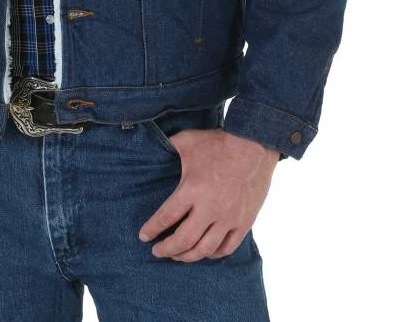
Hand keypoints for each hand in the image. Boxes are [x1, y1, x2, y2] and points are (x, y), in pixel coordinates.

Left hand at [138, 129, 278, 261]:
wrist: (254, 146)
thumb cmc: (219, 143)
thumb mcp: (188, 140)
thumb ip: (168, 146)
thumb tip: (151, 147)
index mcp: (192, 189)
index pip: (166, 217)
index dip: (152, 229)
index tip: (143, 236)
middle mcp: (209, 208)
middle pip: (184, 240)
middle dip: (167, 249)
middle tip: (157, 251)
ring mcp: (228, 218)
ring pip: (205, 249)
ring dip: (188, 256)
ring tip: (177, 255)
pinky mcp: (244, 222)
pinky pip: (227, 248)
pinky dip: (213, 254)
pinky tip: (204, 252)